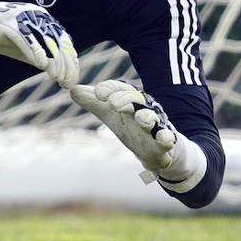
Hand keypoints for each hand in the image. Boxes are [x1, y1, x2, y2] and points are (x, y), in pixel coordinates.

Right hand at [0, 0, 79, 86]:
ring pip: (45, 43)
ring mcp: (23, 19)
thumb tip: (53, 70)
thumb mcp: (19, 46)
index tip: (72, 78)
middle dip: (66, 65)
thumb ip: (35, 55)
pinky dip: (36, 54)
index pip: (63, 41)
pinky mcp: (10, 25)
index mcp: (41, 19)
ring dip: (54, 63)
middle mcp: (36, 16)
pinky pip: (27, 41)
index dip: (70, 61)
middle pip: (58, 43)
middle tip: (68, 83)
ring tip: (58, 79)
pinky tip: (43, 67)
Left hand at [70, 80, 205, 190]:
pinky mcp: (165, 145)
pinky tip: (165, 139)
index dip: (111, 89)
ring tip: (142, 117)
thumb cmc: (134, 128)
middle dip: (125, 100)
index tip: (97, 92)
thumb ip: (93, 103)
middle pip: (136, 101)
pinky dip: (167, 139)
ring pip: (152, 119)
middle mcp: (144, 111)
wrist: (160, 150)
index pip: (122, 90)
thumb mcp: (111, 116)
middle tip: (112, 103)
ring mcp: (156, 127)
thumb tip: (71, 89)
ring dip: (147, 117)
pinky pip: (168, 140)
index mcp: (132, 102)